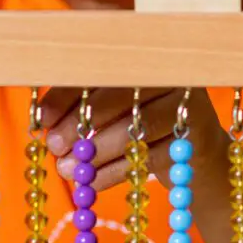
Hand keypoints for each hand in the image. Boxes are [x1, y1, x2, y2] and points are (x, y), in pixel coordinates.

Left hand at [37, 87, 228, 188]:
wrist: (200, 160)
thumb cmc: (145, 129)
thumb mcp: (114, 113)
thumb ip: (83, 108)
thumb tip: (44, 122)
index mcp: (145, 57)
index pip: (101, 68)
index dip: (68, 92)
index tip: (42, 117)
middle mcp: (170, 74)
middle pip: (120, 94)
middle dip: (81, 122)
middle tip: (53, 145)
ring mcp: (189, 104)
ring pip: (136, 126)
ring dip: (96, 150)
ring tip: (66, 169)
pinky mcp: (197, 138)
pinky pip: (148, 157)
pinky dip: (114, 172)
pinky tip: (92, 184)